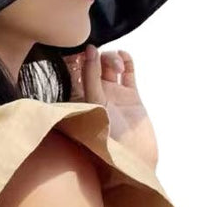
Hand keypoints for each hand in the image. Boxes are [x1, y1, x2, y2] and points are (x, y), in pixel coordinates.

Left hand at [63, 44, 158, 169]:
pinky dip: (127, 60)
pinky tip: (125, 58)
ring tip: (118, 66)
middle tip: (102, 57)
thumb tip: (89, 50)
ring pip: (110, 65)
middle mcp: (95, 94)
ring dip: (113, 57)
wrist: (132, 158)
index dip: (79, 56)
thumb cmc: (107, 136)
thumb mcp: (95, 104)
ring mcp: (114, 94)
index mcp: (79, 98)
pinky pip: (128, 72)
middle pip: (93, 63)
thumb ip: (91, 78)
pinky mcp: (131, 96)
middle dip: (98, 55)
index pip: (75, 70)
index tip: (84, 47)